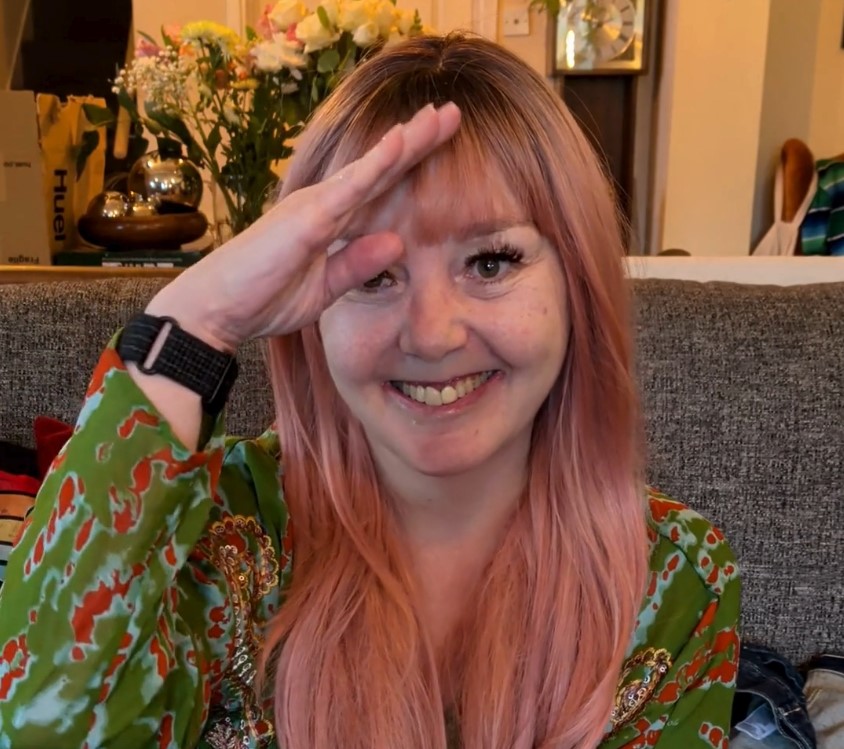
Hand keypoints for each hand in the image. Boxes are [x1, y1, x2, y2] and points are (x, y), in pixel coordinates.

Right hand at [146, 103, 461, 351]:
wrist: (216, 311)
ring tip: (441, 114)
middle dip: (418, 139)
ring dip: (406, 140)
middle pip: (380, 167)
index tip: (442, 140)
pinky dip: (376, 164)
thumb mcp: (325, 288)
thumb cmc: (263, 297)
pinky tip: (401, 141)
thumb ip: (357, 265)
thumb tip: (397, 243)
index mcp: (331, 221)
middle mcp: (324, 204)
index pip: (379, 187)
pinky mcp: (305, 219)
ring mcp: (314, 207)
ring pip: (370, 168)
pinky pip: (348, 189)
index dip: (410, 162)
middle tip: (452, 112)